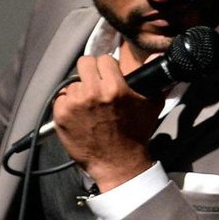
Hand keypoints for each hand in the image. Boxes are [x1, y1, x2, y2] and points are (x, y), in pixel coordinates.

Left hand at [55, 54, 163, 190]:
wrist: (118, 163)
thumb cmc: (136, 134)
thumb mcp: (151, 105)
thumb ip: (153, 79)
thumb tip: (157, 56)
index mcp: (115, 87)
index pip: (104, 59)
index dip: (109, 68)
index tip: (110, 76)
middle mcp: (92, 92)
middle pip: (84, 63)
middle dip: (91, 71)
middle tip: (97, 84)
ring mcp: (74, 103)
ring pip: (73, 83)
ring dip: (80, 91)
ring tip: (90, 106)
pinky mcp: (60, 114)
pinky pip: (61, 98)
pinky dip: (69, 104)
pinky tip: (80, 115)